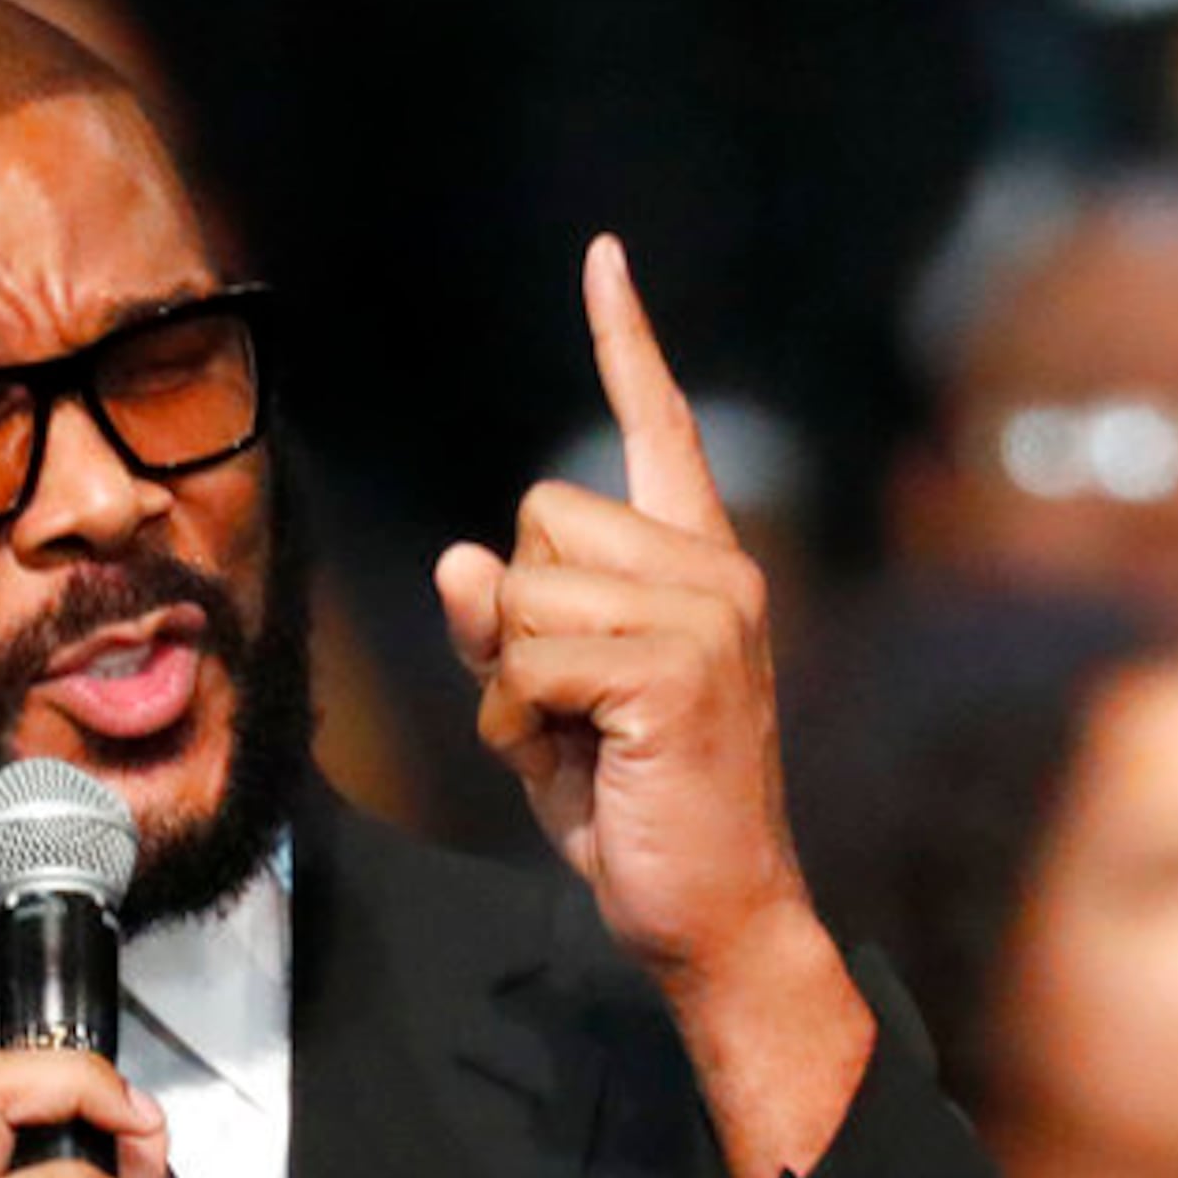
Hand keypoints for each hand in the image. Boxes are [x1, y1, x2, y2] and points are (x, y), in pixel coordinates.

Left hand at [435, 235, 805, 996]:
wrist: (716, 917)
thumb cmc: (638, 812)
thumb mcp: (549, 709)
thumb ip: (504, 630)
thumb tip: (461, 560)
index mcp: (698, 565)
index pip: (658, 430)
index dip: (627, 344)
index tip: (604, 260)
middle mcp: (715, 569)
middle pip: (538, 520)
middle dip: (518, 621)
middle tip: (575, 711)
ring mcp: (705, 612)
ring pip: (525, 589)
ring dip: (515, 682)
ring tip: (580, 743)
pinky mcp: (675, 666)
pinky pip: (528, 656)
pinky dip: (521, 721)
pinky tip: (578, 763)